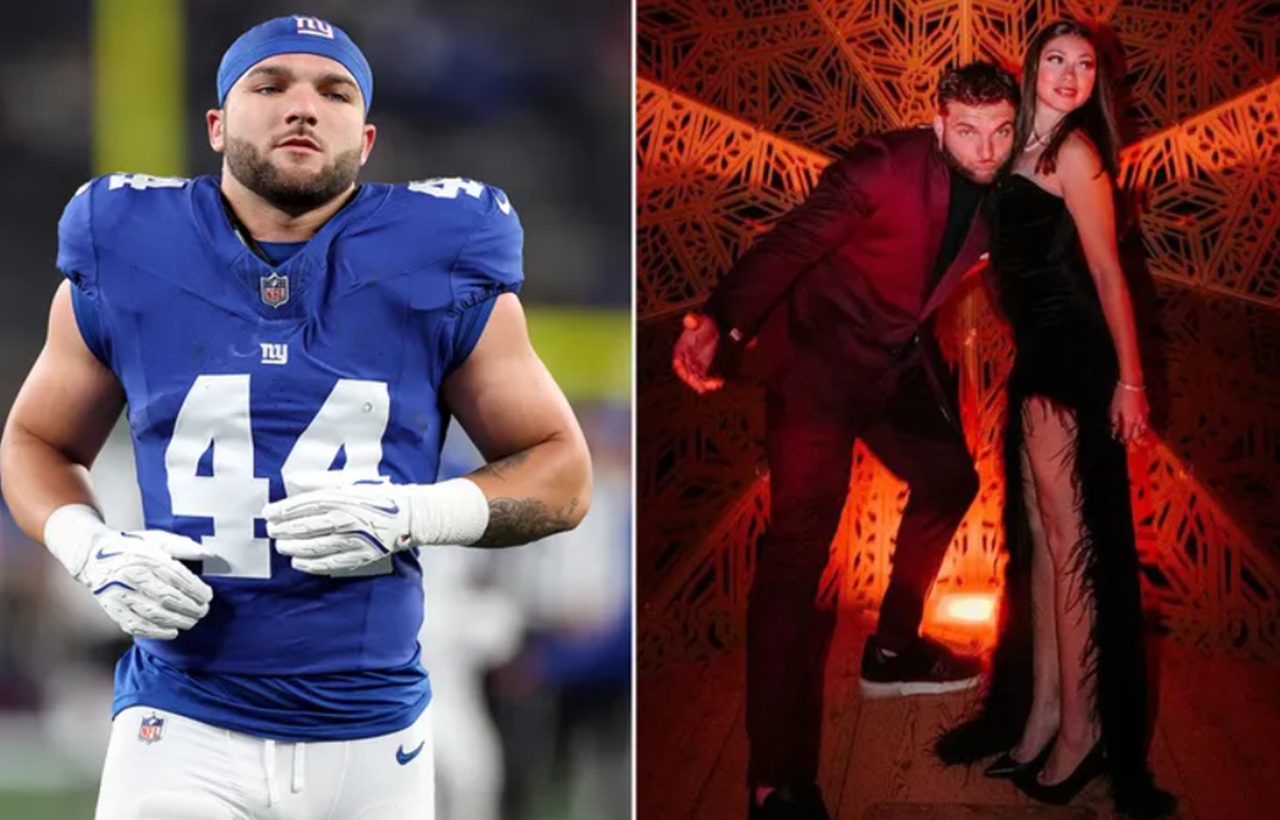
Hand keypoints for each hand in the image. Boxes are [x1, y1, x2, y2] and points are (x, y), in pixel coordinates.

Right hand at [78, 529, 213, 639]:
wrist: (92, 556)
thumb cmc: (131, 547)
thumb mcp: (158, 539)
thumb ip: (184, 546)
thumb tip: (209, 554)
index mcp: (148, 557)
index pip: (178, 577)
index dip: (196, 590)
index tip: (208, 596)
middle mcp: (134, 576)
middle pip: (168, 597)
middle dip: (190, 608)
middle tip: (203, 611)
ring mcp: (122, 594)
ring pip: (154, 613)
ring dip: (177, 621)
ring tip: (191, 622)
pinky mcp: (113, 608)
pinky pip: (136, 625)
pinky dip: (156, 632)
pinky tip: (171, 632)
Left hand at [264, 478, 489, 573]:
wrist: (410, 515)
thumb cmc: (378, 495)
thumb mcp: (350, 480)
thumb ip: (321, 480)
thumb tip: (293, 479)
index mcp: (343, 497)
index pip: (304, 504)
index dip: (283, 510)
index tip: (268, 513)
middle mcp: (345, 519)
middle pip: (306, 526)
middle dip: (284, 529)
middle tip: (270, 531)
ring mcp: (352, 540)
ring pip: (315, 546)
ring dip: (293, 547)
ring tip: (281, 546)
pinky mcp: (360, 555)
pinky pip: (331, 562)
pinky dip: (312, 564)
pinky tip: (298, 562)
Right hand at [672, 312, 723, 392]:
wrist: (715, 327)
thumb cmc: (704, 324)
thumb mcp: (699, 321)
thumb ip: (694, 321)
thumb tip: (689, 319)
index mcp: (681, 348)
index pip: (678, 362)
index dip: (681, 370)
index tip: (687, 376)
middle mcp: (687, 359)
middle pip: (687, 374)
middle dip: (695, 381)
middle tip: (703, 386)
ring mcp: (695, 364)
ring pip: (697, 378)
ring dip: (705, 383)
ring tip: (715, 384)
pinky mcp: (704, 368)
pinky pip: (705, 378)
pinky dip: (711, 381)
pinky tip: (719, 381)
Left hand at [1110, 382, 1149, 444]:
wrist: (1133, 384)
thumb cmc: (1121, 395)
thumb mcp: (1114, 409)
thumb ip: (1115, 421)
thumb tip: (1114, 431)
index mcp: (1129, 421)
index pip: (1128, 435)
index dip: (1124, 440)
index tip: (1120, 441)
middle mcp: (1139, 420)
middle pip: (1137, 435)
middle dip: (1131, 438)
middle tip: (1125, 438)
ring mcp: (1144, 415)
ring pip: (1143, 429)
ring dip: (1137, 433)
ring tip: (1131, 432)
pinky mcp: (1147, 410)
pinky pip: (1145, 422)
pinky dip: (1141, 426)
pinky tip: (1136, 424)